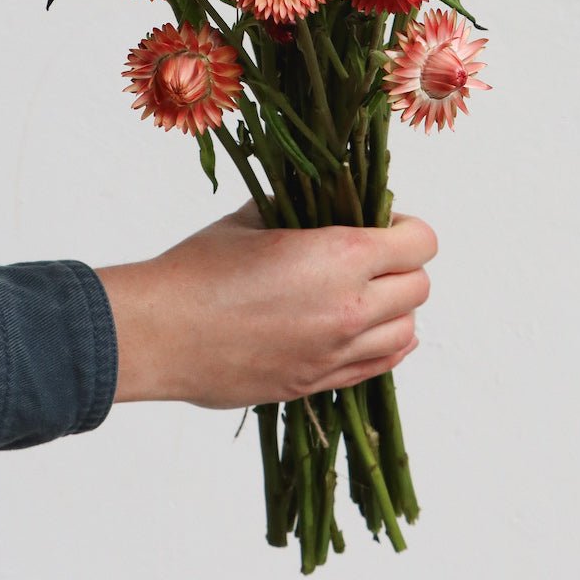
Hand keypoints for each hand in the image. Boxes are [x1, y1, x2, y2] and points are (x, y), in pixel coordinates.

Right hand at [94, 202, 436, 408]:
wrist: (159, 333)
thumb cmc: (197, 270)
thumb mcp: (253, 219)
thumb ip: (300, 208)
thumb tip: (323, 198)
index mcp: (339, 256)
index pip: (420, 243)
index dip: (406, 229)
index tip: (383, 224)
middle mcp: (349, 306)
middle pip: (419, 287)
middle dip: (403, 267)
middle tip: (373, 257)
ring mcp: (335, 351)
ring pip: (407, 331)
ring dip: (395, 309)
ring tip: (365, 295)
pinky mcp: (317, 382)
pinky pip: (380, 366)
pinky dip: (384, 345)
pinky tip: (368, 330)